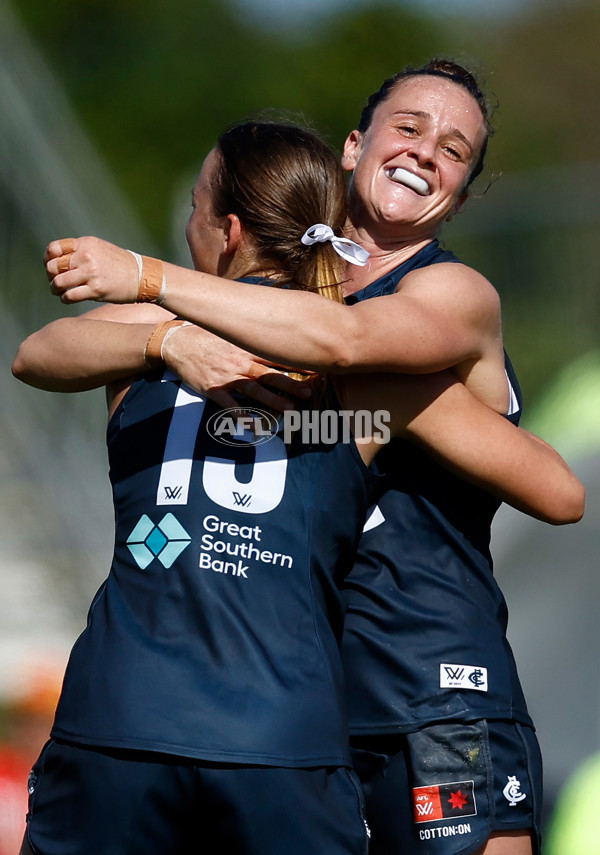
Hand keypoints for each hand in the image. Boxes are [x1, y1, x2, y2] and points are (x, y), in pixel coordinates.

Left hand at [45, 236, 138, 303]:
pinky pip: (69, 296)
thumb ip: (81, 252)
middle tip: (56, 282)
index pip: (54, 248)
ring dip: (55, 289)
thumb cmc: (121, 265)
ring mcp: (91, 273)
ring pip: (58, 282)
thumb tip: (57, 262)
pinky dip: (65, 299)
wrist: (143, 277)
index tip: (53, 267)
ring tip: (59, 291)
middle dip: (51, 276)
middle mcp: (87, 256)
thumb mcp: (100, 249)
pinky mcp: (96, 290)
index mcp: (86, 244)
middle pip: (53, 267)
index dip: (48, 259)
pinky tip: (68, 298)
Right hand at [161, 324, 313, 411]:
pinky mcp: (214, 389)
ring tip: (291, 410)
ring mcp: (228, 376)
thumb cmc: (205, 335)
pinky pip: (231, 405)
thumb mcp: (229, 330)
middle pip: (271, 374)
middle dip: (292, 384)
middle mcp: (240, 361)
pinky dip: (243, 417)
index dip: (297, 362)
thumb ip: (249, 336)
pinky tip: (255, 427)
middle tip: (311, 393)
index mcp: (246, 347)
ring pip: (255, 390)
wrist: (176, 341)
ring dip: (274, 401)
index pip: (277, 354)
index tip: (315, 368)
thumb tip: (270, 333)